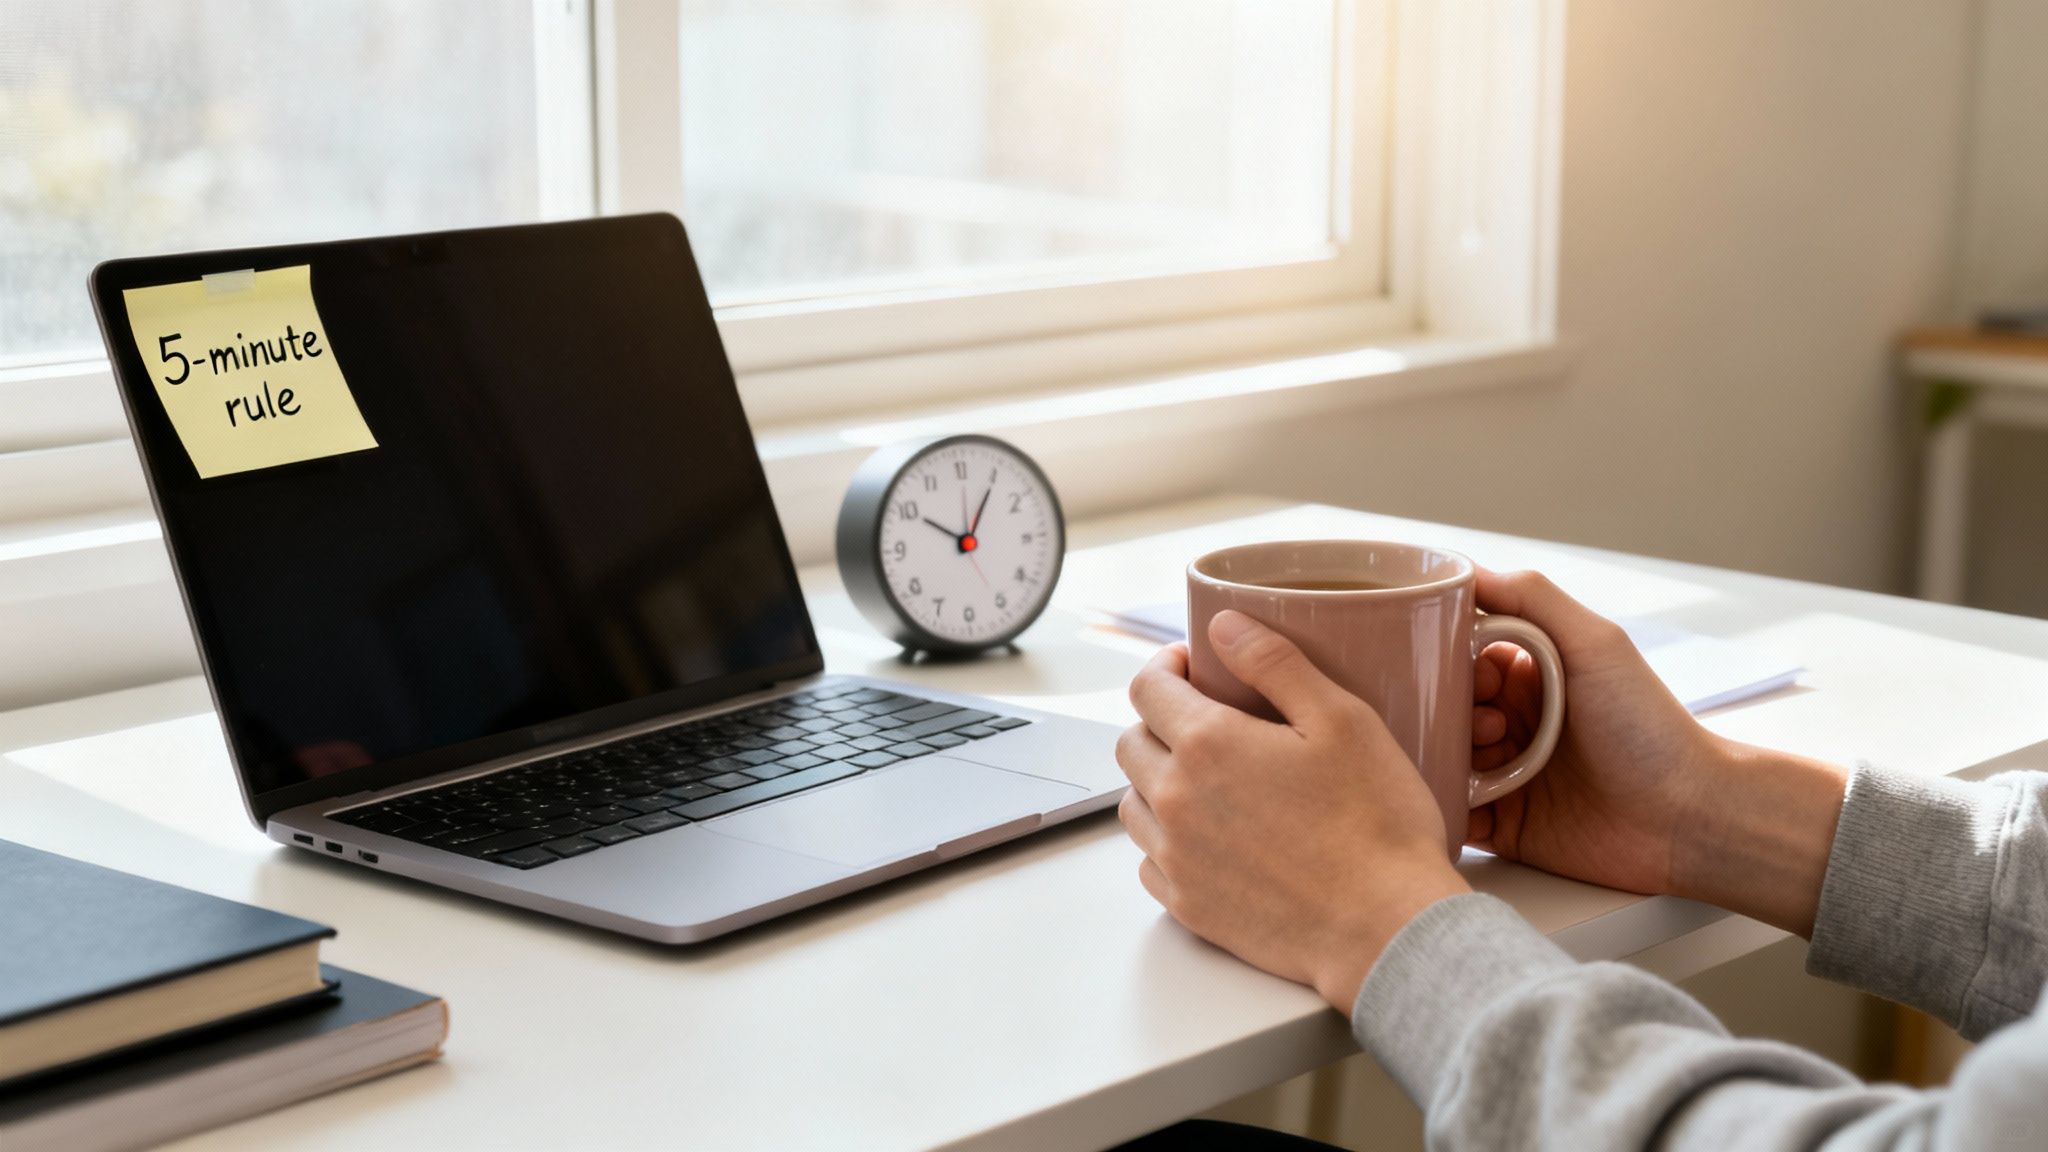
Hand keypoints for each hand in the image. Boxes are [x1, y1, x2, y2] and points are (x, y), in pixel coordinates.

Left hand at [1117, 611, 1468, 1011]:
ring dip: (1156, 780)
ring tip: (1208, 778)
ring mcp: (1176, 858)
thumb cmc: (1376, 823)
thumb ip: (1274, 662)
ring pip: (1133, 802)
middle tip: (1206, 719)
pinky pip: (1150, 860)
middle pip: (1131, 742)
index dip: (1168, 667)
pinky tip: (1211, 836)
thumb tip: (1222, 625)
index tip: (1195, 666)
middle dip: (1159, 719)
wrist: (1385, 928)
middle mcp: (1175, 800)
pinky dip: (1168, 840)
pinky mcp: (1187, 906)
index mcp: (1207, 745)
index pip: (1147, 687)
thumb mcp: (1341, 719)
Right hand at [1465, 568, 1712, 896]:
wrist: (1687, 816)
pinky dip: (1444, 806)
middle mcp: (1516, 721)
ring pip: (1441, 757)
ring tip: (1490, 764)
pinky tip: (1462, 801)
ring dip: (1449, 757)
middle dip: (1449, 712)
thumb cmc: (1649, 727)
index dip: (1455, 663)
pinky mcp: (1505, 824)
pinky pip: (1453, 813)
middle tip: (1490, 726)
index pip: (1465, 657)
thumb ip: (1532, 597)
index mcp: (1532, 676)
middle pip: (1446, 707)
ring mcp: (1508, 774)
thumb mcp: (1595, 643)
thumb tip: (1464, 570)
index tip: (1474, 677)